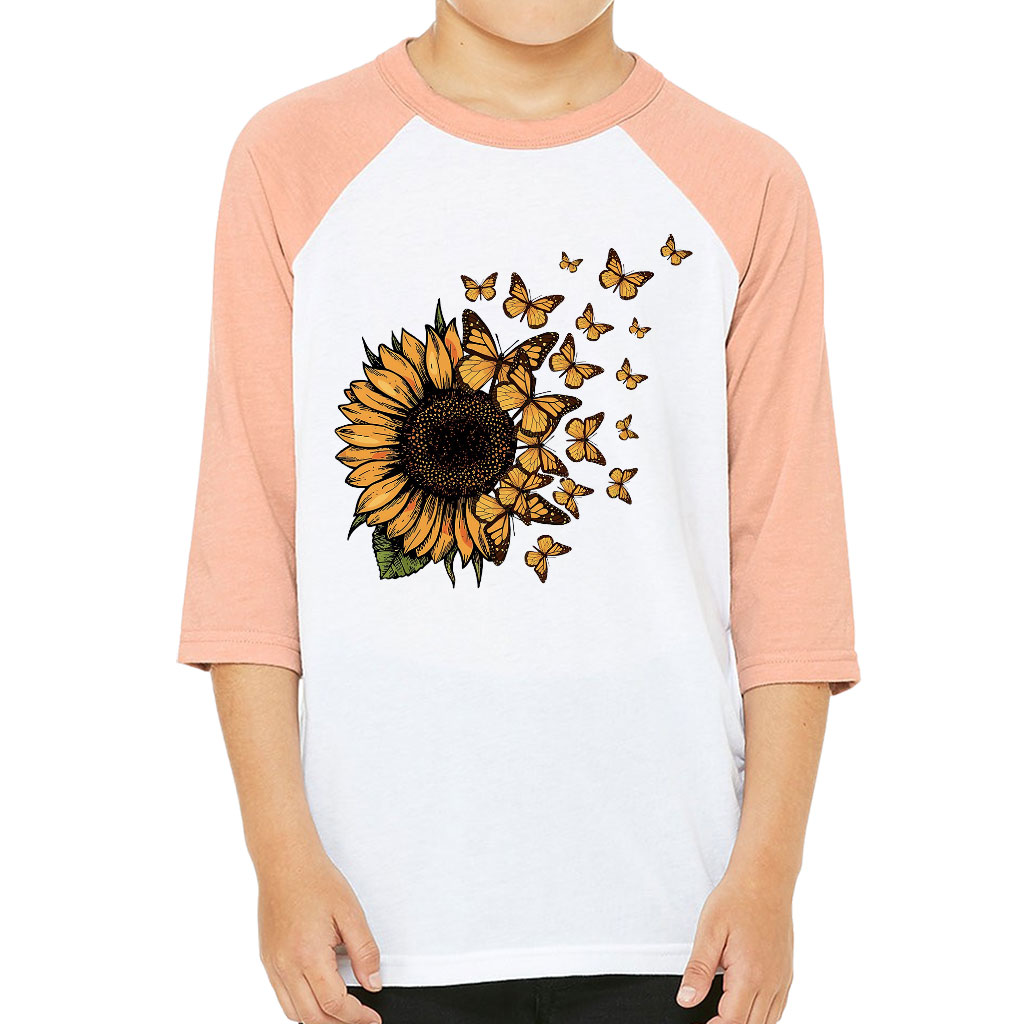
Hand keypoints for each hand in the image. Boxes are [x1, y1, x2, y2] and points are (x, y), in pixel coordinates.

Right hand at [257, 847, 382, 1023]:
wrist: (285, 863)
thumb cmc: (316, 881)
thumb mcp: (351, 913)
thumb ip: (365, 952)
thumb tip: (373, 982)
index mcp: (308, 954)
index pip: (334, 1004)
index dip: (356, 1017)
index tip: (371, 1018)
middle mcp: (286, 965)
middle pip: (312, 1017)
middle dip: (339, 1023)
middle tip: (360, 1019)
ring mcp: (273, 965)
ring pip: (294, 1012)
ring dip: (319, 1019)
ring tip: (342, 1012)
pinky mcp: (267, 960)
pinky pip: (282, 996)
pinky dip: (301, 1006)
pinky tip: (318, 996)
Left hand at [677, 870, 793, 1023]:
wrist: (765, 878)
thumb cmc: (736, 899)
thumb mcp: (709, 930)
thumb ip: (698, 969)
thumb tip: (686, 1000)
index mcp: (750, 975)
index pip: (733, 1022)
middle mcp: (771, 982)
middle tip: (709, 1019)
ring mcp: (782, 979)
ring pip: (769, 1021)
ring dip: (748, 1023)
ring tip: (725, 1014)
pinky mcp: (787, 973)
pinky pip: (779, 1007)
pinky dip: (764, 1015)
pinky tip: (748, 1006)